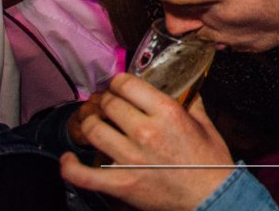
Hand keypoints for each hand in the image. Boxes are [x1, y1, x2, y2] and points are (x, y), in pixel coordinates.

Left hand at [60, 73, 233, 210]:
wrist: (212, 197)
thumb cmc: (211, 162)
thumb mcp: (206, 125)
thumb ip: (192, 104)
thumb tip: (185, 91)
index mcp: (168, 113)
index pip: (128, 85)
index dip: (118, 82)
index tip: (118, 85)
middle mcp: (146, 131)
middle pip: (109, 105)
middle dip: (107, 101)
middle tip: (109, 104)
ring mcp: (130, 159)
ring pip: (93, 131)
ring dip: (91, 124)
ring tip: (95, 124)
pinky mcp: (120, 183)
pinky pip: (83, 174)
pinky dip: (69, 166)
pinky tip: (67, 158)